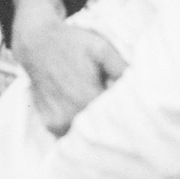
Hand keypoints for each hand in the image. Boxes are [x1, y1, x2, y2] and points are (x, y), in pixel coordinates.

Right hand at [12, 0, 126, 135]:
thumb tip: (143, 86)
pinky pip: (70, 133)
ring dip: (95, 126)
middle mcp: (69, 116)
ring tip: (101, 108)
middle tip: (121, 110)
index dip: (127, 113)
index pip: (115, 118)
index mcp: (86, 99)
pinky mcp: (49, 124)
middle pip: (100, 129)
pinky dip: (80, 126)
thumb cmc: (72, 44)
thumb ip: (121, 69)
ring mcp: (57, 123)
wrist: (36, 43)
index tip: (134, 109)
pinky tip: (85, 111)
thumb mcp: (102, 49)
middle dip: (112, 120)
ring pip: (85, 134)